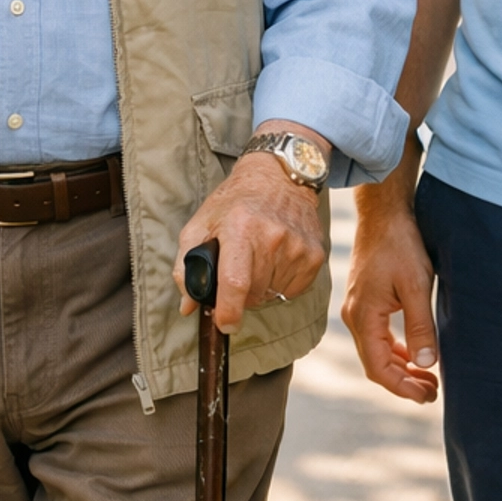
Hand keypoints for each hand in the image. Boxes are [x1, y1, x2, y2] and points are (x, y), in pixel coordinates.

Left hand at [175, 153, 325, 333]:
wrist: (281, 176)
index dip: (228, 311)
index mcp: (240, 228)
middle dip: (240, 294)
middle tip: (237, 271)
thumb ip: (186, 265)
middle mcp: (272, 237)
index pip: (235, 283)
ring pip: (273, 294)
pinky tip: (275, 261)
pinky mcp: (315, 254)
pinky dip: (281, 284)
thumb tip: (188, 306)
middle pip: (253, 294)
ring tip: (257, 259)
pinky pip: (293, 290)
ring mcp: (297, 247)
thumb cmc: (235, 202)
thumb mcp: (201, 222)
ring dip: (261, 288)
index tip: (225, 324)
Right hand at [342, 174, 438, 404]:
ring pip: (377, 352)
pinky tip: (414, 354)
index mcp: (364, 317)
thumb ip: (420, 326)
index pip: (379, 368)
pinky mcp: (366, 300)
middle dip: (403, 383)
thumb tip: (427, 364)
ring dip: (401, 368)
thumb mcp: (417, 286)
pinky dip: (395, 350)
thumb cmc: (400, 245)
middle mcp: (355, 316)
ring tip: (427, 378)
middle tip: (432, 393)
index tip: (427, 396)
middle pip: (376, 365)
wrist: (384, 213)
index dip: (402, 388)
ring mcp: (358, 308)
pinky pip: (378, 336)